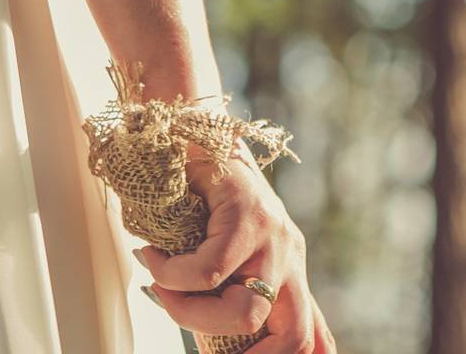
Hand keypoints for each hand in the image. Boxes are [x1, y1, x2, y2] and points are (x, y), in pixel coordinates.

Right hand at [138, 151, 335, 352]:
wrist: (197, 133)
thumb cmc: (204, 193)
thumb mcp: (223, 249)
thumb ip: (228, 287)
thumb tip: (209, 328)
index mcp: (287, 271)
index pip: (312, 334)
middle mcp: (289, 257)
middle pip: (292, 337)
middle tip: (199, 342)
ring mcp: (275, 237)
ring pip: (246, 310)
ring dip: (193, 313)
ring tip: (163, 290)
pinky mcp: (251, 216)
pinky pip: (209, 270)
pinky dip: (172, 275)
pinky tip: (153, 258)